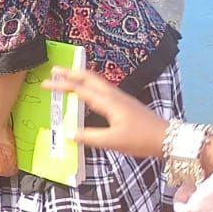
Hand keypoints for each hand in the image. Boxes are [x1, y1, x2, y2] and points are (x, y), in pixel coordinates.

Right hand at [43, 67, 168, 158]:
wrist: (168, 138)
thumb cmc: (141, 139)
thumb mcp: (113, 141)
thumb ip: (89, 137)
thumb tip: (69, 133)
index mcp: (108, 102)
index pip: (79, 89)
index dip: (61, 85)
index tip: (45, 84)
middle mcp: (113, 95)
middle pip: (89, 77)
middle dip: (70, 72)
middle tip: (54, 70)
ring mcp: (120, 98)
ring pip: (96, 81)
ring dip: (80, 77)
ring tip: (67, 77)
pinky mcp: (124, 103)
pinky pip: (101, 89)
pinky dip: (89, 86)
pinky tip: (87, 93)